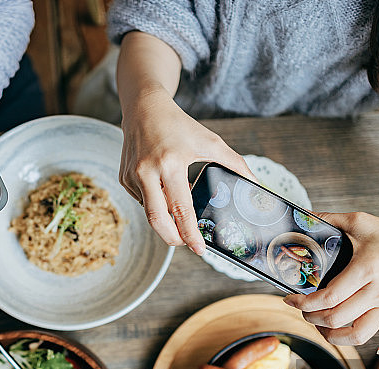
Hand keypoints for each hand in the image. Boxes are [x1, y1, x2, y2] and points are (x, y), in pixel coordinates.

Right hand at [119, 87, 252, 253]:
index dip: (190, 234)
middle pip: (157, 221)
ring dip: (166, 217)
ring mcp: (131, 176)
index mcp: (169, 164)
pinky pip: (142, 200)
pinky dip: (155, 202)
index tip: (199, 249)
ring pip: (150, 212)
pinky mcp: (123, 178)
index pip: (181, 209)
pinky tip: (163, 189)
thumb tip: (255, 184)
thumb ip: (234, 164)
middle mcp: (146, 172)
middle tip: (186, 244)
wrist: (143, 107)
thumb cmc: (178, 125)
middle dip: (173, 238)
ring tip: (178, 210)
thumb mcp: (210, 141)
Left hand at [282, 212, 378, 357]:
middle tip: (304, 310)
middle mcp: (378, 292)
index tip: (291, 299)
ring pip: (360, 335)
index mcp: (366, 269)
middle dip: (312, 318)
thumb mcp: (361, 221)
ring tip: (323, 326)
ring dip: (335, 337)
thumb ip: (330, 219)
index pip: (327, 297)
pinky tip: (378, 349)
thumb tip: (303, 216)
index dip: (303, 303)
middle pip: (336, 319)